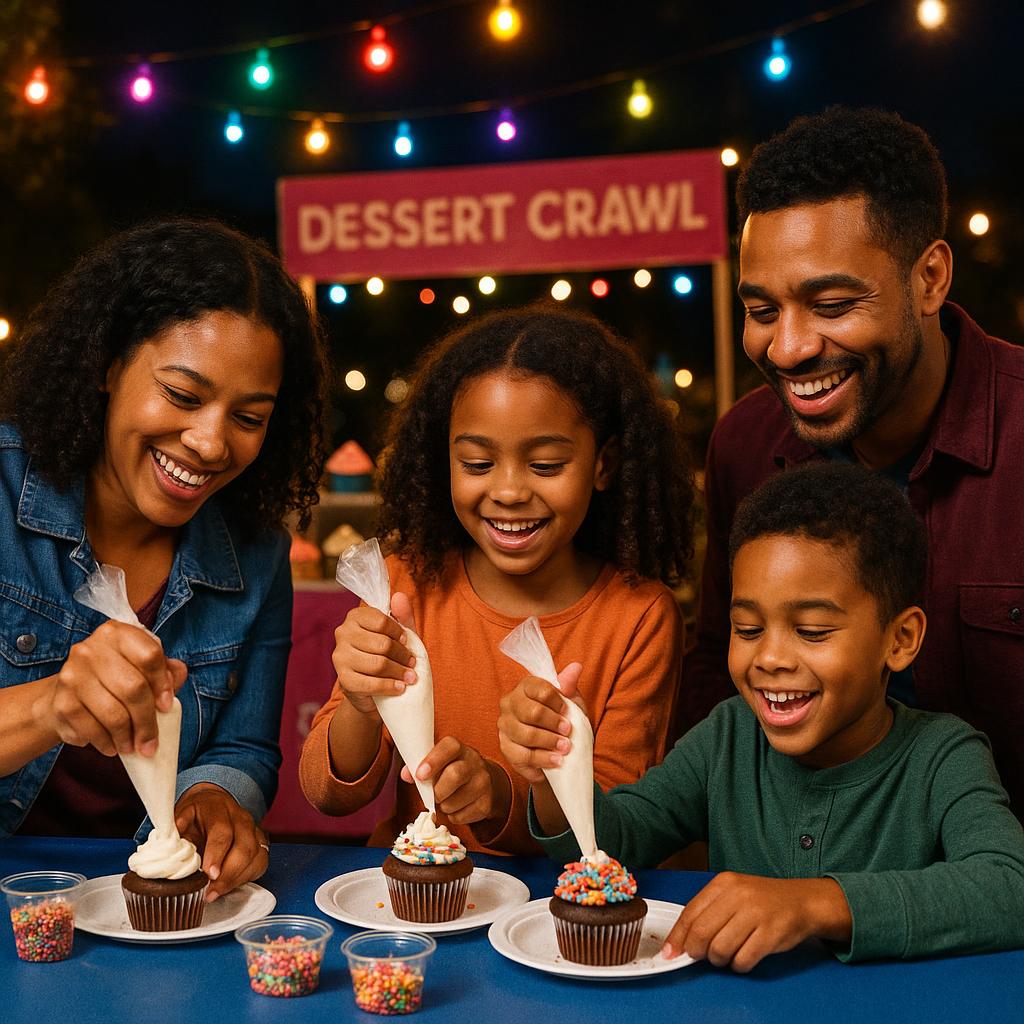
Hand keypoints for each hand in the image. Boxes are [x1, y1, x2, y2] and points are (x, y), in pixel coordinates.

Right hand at [31, 620, 187, 757]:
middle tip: (151, 743)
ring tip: (132, 746)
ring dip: (126, 737)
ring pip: (113, 713)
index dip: (163, 683)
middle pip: (133, 688)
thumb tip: (177, 675)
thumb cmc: (114, 678)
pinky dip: (105, 743)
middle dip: (146, 721)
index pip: (149, 655)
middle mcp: (91, 649)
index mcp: (117, 634)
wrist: (67, 693)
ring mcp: (72, 675)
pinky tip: (112, 746)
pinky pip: (91, 729)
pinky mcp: (61, 702)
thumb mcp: (141, 667)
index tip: (167, 706)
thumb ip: (165, 669)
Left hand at [174, 783, 269, 901]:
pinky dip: (246, 877)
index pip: (222, 832)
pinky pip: (261, 862)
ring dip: (235, 878)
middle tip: (211, 891)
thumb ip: (174, 832)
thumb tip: (166, 848)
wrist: (213, 804)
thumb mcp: (180, 817)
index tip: (209, 874)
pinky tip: (229, 885)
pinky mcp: (261, 841)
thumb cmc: (194, 816)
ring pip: (255, 855)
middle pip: (244, 847)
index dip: (217, 854)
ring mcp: (253, 829)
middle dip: (229, 873)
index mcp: (218, 808)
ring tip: (215, 892)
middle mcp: (240, 817)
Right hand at [330, 593, 417, 714]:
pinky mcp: (343, 680)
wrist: (370, 689)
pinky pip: (370, 683)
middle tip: (412, 663)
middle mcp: (343, 633)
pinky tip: (400, 688)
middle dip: (403, 655)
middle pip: (382, 644)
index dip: (398, 633)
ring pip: (378, 664)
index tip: (406, 641)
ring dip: (399, 672)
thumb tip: (400, 597)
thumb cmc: (385, 655)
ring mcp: (340, 657)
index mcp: (355, 617)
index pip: (382, 621)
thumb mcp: (397, 634)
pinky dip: (389, 686)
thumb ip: (401, 615)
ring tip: (410, 677)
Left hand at [400, 738, 510, 825]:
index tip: (420, 775)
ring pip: (455, 801)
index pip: (449, 748)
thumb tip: (406, 775)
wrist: (483, 781)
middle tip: (433, 795)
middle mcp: (474, 762)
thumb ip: (419, 767)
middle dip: (438, 790)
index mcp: (459, 748)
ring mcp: (483, 783)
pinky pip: (461, 816)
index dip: (433, 760)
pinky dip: (453, 816)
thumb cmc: (450, 770)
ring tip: (446, 800)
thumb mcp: (437, 763)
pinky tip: (456, 807)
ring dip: (444, 805)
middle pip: (455, 775)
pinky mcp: (486, 803)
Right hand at [497, 663, 583, 782]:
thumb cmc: (561, 721)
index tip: (567, 711)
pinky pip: (524, 755)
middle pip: (532, 712)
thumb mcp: (570, 702)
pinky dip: (543, 759)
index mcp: (525, 686)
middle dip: (553, 723)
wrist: (556, 750)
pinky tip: (557, 760)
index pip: (540, 689)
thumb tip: (576, 667)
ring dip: (550, 742)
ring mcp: (505, 726)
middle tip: (568, 731)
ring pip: (526, 734)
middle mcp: (510, 703)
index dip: (557, 701)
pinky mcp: (505, 748)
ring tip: (565, 747)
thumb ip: (569, 686)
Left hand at [661, 873, 851, 972]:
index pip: (690, 913)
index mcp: (723, 883)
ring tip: (727, 954)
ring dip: (719, 960)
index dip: (677, 937)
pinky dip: (738, 966)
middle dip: (696, 951)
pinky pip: (743, 960)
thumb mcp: (733, 894)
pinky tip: (743, 957)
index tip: (670, 952)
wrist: (802, 901)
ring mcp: (755, 914)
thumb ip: (709, 911)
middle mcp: (738, 896)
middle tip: (701, 956)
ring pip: (720, 949)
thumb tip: (682, 940)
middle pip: (702, 933)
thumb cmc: (763, 900)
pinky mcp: (770, 934)